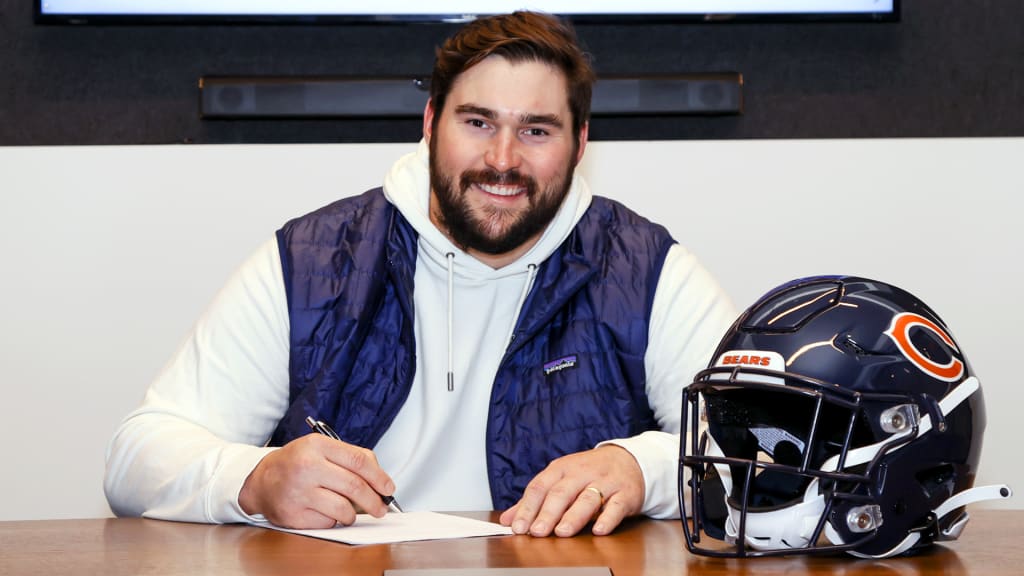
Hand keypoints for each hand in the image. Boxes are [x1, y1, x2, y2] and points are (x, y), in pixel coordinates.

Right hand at [238, 433, 394, 528]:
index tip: (388, 488)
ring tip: (350, 511)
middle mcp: (307, 467)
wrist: (262, 480)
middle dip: (374, 501)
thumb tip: (379, 477)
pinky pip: (328, 523)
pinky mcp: (294, 515)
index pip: (359, 461)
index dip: (379, 477)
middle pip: (355, 487)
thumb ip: (350, 456)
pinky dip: (333, 520)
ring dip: (353, 514)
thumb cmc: (296, 463)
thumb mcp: (321, 448)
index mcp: (316, 445)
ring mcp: (299, 492)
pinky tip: (326, 512)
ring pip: (344, 509)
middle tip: (381, 507)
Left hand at [498, 444, 644, 537]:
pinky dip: (608, 518)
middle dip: (548, 513)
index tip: (518, 527)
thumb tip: (507, 519)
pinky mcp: (625, 493)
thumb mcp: (561, 479)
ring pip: (588, 499)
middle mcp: (582, 472)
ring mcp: (605, 482)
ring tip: (562, 532)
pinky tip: (598, 530)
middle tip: (536, 532)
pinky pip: (616, 506)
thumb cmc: (589, 473)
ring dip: (574, 516)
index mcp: (562, 468)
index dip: (528, 507)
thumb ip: (535, 500)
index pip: (540, 486)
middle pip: (562, 492)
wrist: (629, 460)